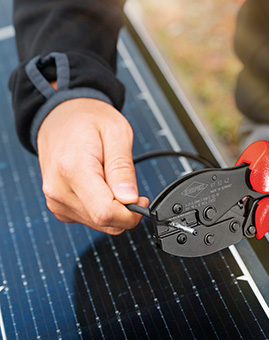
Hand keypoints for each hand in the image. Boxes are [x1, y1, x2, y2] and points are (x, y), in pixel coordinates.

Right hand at [37, 98, 148, 234]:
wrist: (61, 115)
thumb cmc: (88, 120)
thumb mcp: (117, 133)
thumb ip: (123, 168)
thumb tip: (130, 199)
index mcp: (73, 170)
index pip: (105, 213)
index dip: (130, 213)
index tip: (141, 200)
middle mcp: (59, 189)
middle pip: (103, 221)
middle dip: (125, 212)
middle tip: (131, 189)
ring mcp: (56, 200)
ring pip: (98, 224)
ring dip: (114, 210)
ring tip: (113, 181)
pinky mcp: (58, 205)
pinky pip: (88, 220)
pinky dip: (102, 209)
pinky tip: (102, 188)